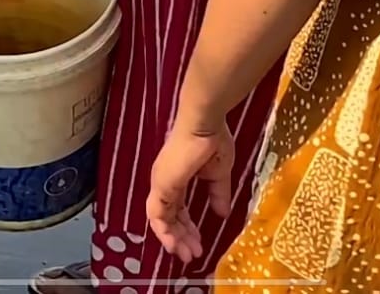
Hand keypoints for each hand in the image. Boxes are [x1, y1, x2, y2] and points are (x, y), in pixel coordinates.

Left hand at [146, 119, 235, 264]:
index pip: (178, 209)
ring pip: (161, 219)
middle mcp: (165, 182)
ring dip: (174, 239)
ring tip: (187, 255)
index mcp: (177, 178)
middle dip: (182, 237)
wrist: (204, 124)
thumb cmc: (212, 142)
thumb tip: (222, 214)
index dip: (187, 227)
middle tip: (193, 254)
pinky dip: (164, 232)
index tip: (199, 242)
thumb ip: (218, 194)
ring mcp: (161, 183)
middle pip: (169, 217)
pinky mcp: (161, 185)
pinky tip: (174, 245)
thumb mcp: (218, 175)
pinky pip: (157, 215)